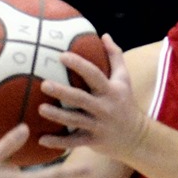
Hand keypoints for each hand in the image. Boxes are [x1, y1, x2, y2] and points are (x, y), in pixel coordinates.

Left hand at [37, 36, 143, 159]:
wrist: (136, 136)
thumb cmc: (125, 102)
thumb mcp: (124, 79)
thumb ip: (115, 56)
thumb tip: (104, 35)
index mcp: (111, 90)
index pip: (94, 75)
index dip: (79, 65)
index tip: (61, 56)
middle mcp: (105, 107)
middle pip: (81, 99)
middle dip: (62, 92)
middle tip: (44, 84)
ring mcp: (98, 125)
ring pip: (75, 121)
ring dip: (57, 116)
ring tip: (40, 109)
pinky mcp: (93, 141)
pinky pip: (74, 142)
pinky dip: (58, 142)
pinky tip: (42, 139)